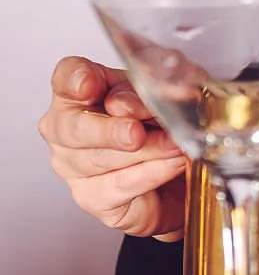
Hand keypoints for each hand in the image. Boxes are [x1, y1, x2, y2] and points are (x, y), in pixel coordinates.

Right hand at [38, 56, 187, 238]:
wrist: (176, 177)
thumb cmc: (160, 128)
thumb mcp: (166, 97)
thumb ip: (158, 90)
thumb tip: (156, 93)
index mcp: (80, 92)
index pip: (66, 77)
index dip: (75, 79)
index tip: (89, 83)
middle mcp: (67, 128)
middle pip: (73, 126)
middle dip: (108, 129)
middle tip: (136, 132)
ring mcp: (73, 165)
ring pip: (100, 158)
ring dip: (145, 150)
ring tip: (174, 145)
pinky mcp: (92, 197)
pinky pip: (119, 185)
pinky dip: (150, 173)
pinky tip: (171, 164)